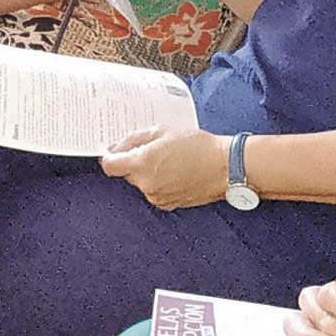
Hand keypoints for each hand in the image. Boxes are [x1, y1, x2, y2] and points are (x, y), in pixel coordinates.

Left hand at [100, 127, 227, 209]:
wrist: (225, 167)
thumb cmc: (198, 146)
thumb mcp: (162, 131)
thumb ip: (134, 139)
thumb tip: (116, 148)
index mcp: (141, 164)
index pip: (109, 166)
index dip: (111, 157)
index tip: (116, 152)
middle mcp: (146, 184)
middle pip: (127, 173)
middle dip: (135, 162)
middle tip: (156, 150)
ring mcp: (157, 197)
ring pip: (142, 183)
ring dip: (149, 173)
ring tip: (172, 160)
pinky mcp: (168, 205)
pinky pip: (155, 192)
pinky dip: (161, 183)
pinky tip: (178, 173)